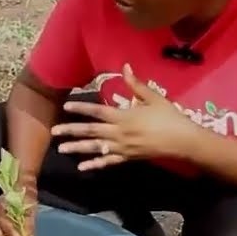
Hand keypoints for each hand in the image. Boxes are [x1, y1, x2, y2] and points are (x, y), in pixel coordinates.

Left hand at [51, 64, 198, 170]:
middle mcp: (119, 133)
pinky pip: (108, 162)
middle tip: (53, 132)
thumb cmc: (169, 117)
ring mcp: (122, 147)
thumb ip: (136, 84)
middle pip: (91, 131)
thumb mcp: (154, 98)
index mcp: (124, 116)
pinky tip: (82, 167)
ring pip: (95, 148)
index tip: (66, 107)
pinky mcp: (128, 158)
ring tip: (62, 149)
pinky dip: (95, 164)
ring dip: (78, 149)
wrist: (183, 141)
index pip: (97, 111)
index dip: (81, 109)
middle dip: (71, 131)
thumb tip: (125, 67)